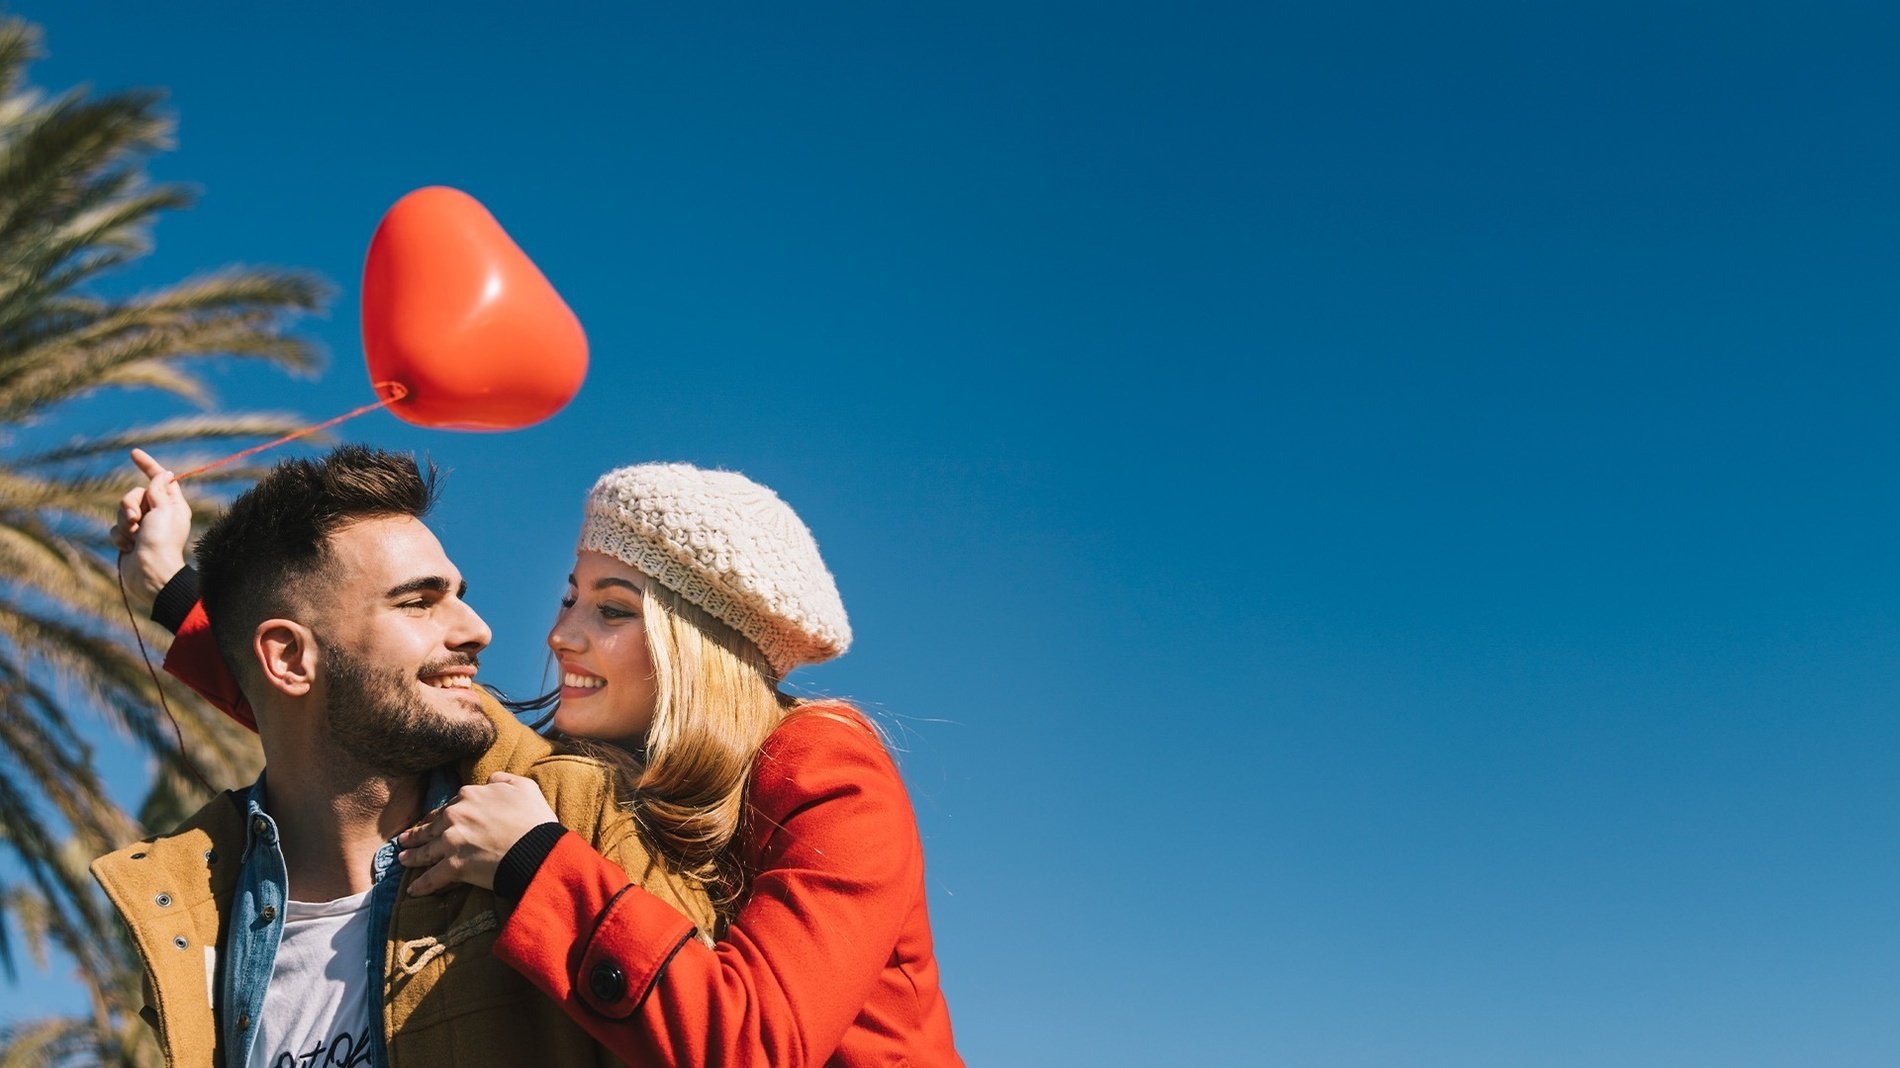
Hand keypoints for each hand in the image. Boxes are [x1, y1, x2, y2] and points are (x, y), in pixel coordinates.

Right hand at [111, 449, 191, 615]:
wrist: (149, 573)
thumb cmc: (161, 541)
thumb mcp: (164, 510)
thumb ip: (159, 490)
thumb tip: (165, 473)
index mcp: (173, 505)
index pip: (159, 479)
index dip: (147, 465)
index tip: (133, 452)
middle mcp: (159, 514)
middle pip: (135, 494)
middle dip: (130, 504)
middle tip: (137, 520)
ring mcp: (143, 527)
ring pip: (122, 510)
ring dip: (125, 522)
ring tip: (135, 537)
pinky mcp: (130, 539)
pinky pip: (116, 528)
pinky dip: (120, 536)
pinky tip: (129, 548)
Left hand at [397, 771, 558, 894]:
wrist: (537, 849)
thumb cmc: (534, 819)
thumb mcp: (524, 787)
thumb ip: (502, 780)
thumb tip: (489, 781)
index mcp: (470, 796)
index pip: (449, 805)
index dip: (442, 814)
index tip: (435, 820)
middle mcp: (456, 816)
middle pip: (431, 826)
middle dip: (418, 834)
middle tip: (406, 840)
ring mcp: (452, 841)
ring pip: (426, 850)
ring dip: (413, 856)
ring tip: (403, 859)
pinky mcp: (454, 866)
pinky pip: (433, 877)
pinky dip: (422, 885)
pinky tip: (413, 890)